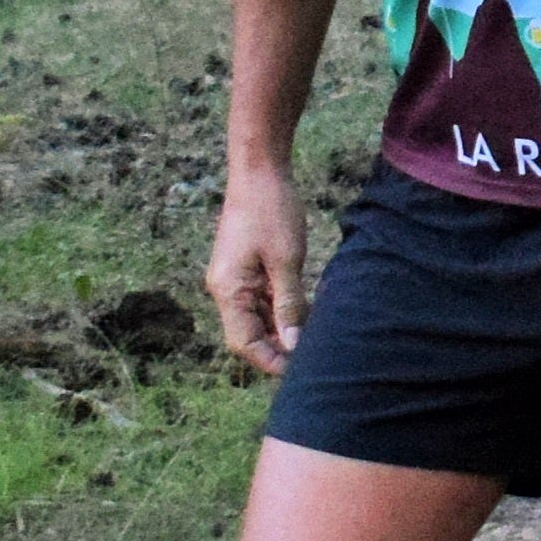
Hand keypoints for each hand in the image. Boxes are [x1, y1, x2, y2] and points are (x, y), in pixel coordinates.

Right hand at [208, 162, 313, 376]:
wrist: (259, 169)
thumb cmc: (271, 210)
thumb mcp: (286, 260)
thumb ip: (289, 304)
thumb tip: (294, 344)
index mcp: (228, 290)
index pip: (243, 343)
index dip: (270, 360)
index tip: (299, 370)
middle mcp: (225, 288)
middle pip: (249, 334)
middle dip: (279, 347)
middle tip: (314, 354)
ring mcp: (235, 278)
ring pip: (258, 317)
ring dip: (284, 328)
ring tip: (315, 333)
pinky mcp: (247, 267)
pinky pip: (263, 299)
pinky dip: (284, 308)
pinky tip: (308, 309)